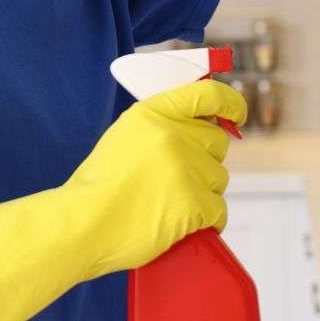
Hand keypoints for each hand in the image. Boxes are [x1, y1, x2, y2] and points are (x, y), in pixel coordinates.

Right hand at [66, 79, 245, 276]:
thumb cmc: (99, 187)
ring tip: (168, 204)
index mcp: (154, 112)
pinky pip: (218, 210)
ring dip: (202, 193)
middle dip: (204, 161)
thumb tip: (200, 125)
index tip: (237, 114)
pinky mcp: (194, 203)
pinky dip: (205, 221)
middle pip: (217, 142)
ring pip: (219, 178)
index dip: (231, 103)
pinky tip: (182, 225)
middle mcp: (175, 134)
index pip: (209, 94)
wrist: (82, 224)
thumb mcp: (125, 136)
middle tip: (176, 180)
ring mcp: (187, 168)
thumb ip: (160, 125)